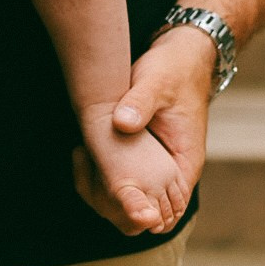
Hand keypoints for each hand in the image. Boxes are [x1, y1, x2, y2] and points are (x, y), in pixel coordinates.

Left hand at [72, 26, 213, 221]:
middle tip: (86, 172)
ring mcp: (155, 163)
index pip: (166, 212)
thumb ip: (140, 103)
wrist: (180, 53)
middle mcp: (170, 170)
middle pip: (144, 209)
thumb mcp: (157, 82)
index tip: (109, 192)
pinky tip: (82, 152)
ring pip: (130, 193)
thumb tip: (121, 124)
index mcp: (184, 164)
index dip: (138, 212)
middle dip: (114, 202)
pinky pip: (122, 174)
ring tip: (81, 160)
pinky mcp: (140, 151)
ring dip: (105, 187)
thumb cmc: (173, 69)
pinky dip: (103, 170)